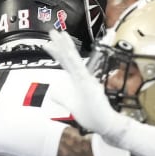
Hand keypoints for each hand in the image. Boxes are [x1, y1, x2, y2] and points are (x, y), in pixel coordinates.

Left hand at [43, 30, 131, 144]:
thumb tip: (52, 91)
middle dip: (60, 44)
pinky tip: (67, 53)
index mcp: (78, 79)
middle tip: (52, 31)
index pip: (65, 62)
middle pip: (68, 57)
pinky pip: (79, 71)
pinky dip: (73, 61)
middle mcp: (82, 76)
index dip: (57, 51)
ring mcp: (85, 79)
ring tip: (58, 35)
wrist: (106, 124)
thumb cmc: (91, 114)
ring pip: (73, 60)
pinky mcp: (88, 85)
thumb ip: (62, 97)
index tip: (48, 42)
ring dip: (65, 47)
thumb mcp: (71, 104)